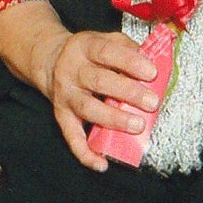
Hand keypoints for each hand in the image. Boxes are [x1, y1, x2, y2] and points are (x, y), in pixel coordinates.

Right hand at [34, 27, 160, 172]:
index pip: (107, 52)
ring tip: (138, 126)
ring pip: (88, 108)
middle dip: (127, 92)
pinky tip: (102, 164)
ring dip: (113, 120)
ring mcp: (66, 95)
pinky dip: (85, 153)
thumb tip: (153, 61)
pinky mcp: (62, 117)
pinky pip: (72, 137)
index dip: (130, 62)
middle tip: (151, 102)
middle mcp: (72, 70)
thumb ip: (126, 47)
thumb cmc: (88, 52)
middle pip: (99, 81)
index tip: (152, 72)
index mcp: (85, 46)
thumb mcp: (104, 39)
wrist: (50, 60)